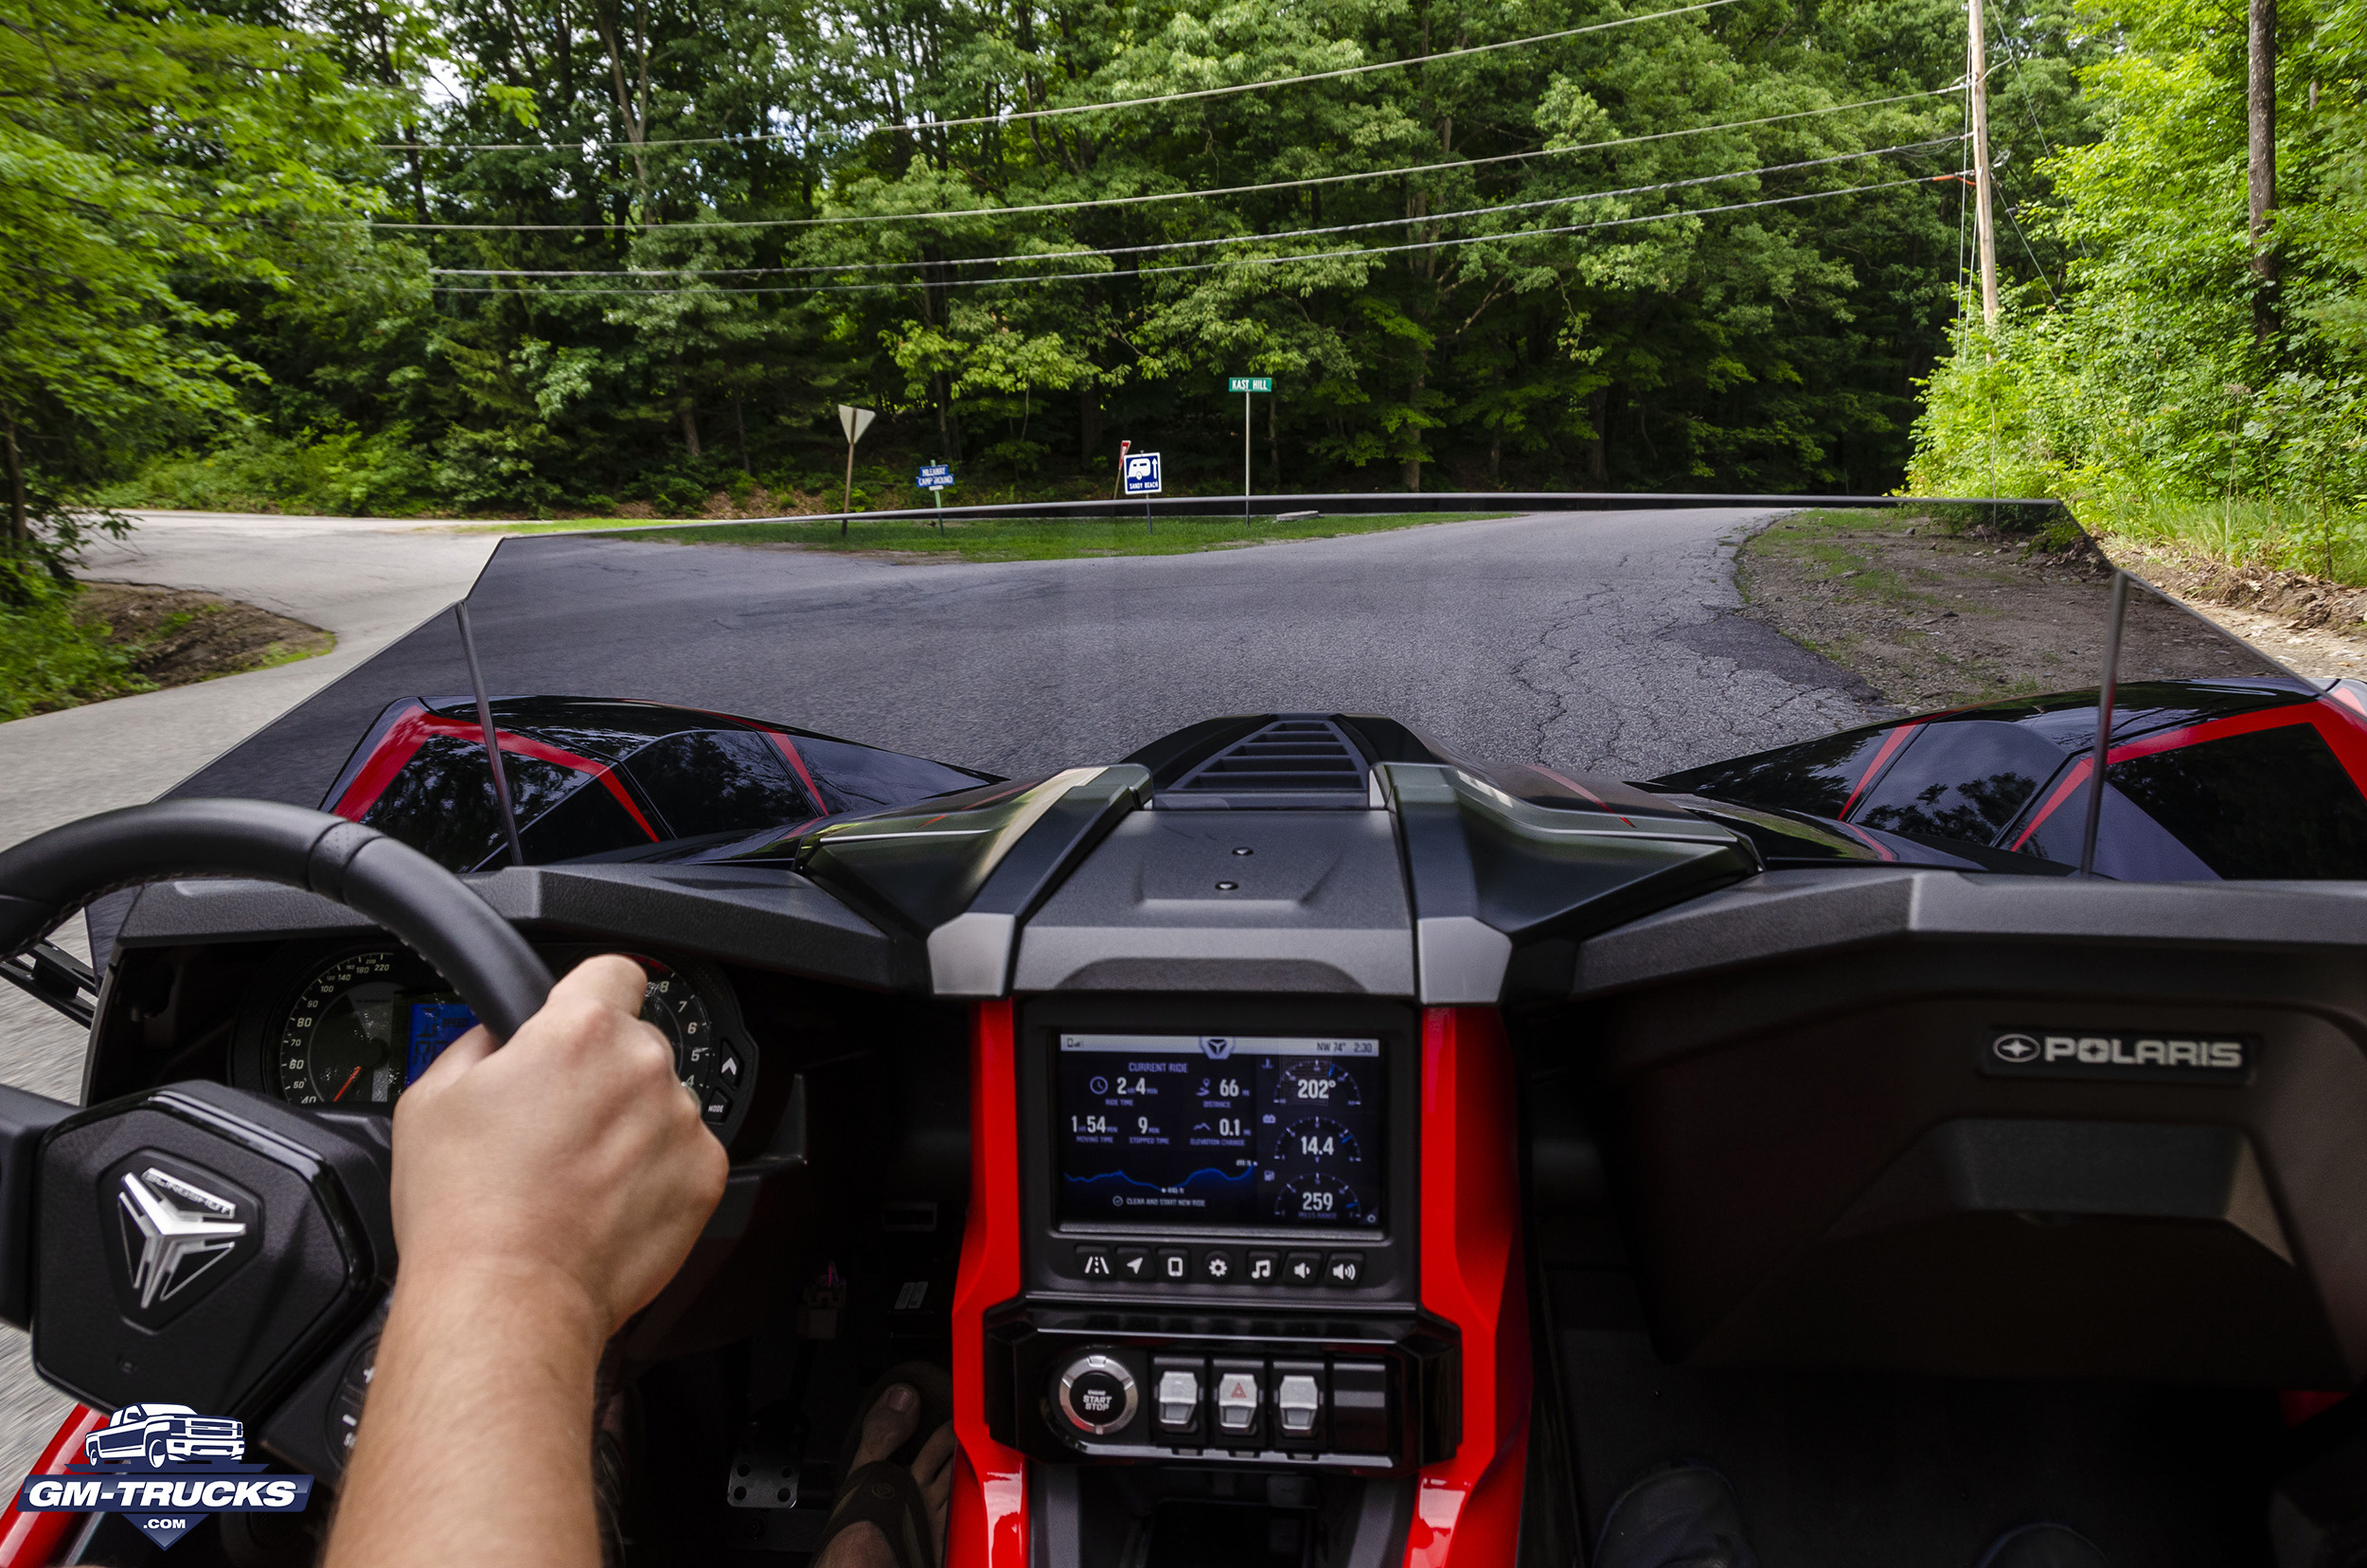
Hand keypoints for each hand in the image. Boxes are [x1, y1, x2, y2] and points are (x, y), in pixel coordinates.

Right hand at [389, 953, 728, 1335]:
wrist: (507, 1296)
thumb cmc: (466, 1209)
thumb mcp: (432, 1097)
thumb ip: (479, 1042)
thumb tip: (500, 1034)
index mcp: (582, 1032)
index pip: (614, 971)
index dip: (589, 995)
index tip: (576, 1021)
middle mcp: (644, 1067)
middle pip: (635, 1044)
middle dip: (601, 1073)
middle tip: (554, 1124)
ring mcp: (680, 1122)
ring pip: (660, 1102)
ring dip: (631, 1125)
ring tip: (576, 1175)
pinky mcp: (704, 1176)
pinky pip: (683, 1154)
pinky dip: (655, 1173)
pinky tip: (606, 1202)